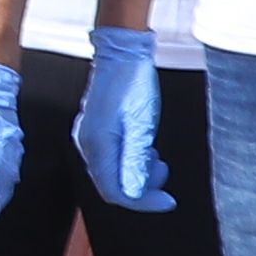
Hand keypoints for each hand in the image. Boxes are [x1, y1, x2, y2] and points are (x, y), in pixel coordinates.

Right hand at [84, 26, 170, 213]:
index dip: (142, 202)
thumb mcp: (141, 125)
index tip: (167, 201)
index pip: (115, 191)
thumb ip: (136, 161)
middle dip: (141, 186)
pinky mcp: (96, 131)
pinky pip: (112, 157)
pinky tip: (146, 148)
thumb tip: (133, 194)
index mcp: (97, 145)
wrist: (122, 53)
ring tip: (157, 159)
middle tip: (164, 174)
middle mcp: (88, 145)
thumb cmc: (133, 83)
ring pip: (113, 172)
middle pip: (112, 184)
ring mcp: (90, 137)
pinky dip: (131, 160)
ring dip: (138, 173)